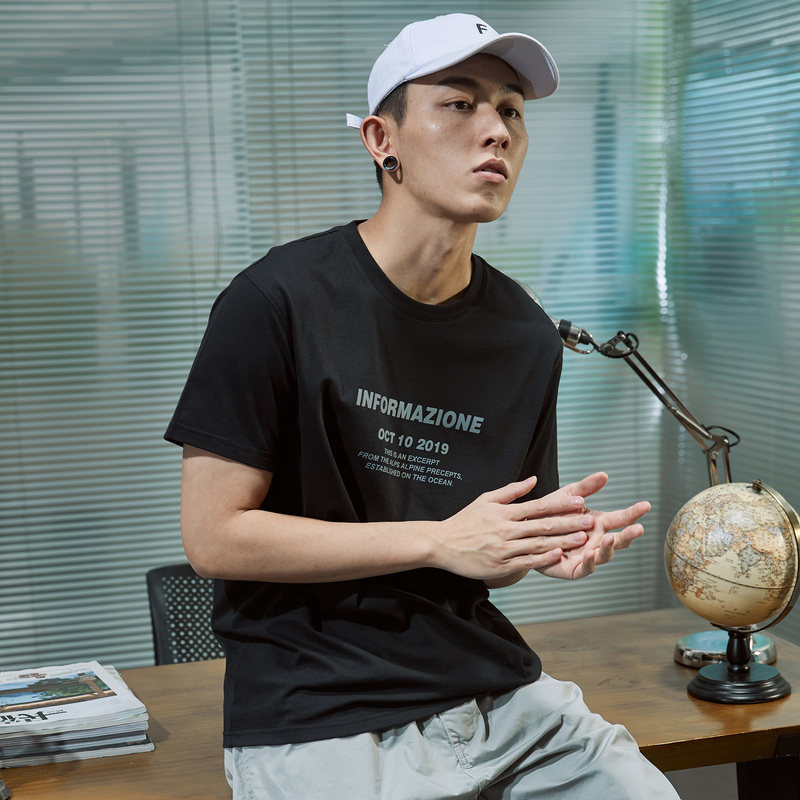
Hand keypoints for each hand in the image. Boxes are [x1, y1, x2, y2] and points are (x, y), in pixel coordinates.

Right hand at [434, 475, 601, 581]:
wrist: (441, 544)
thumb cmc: (464, 521)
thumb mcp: (485, 499)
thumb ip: (511, 491)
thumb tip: (534, 480)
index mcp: (503, 513)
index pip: (537, 507)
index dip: (560, 505)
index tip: (579, 502)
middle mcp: (505, 530)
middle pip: (542, 526)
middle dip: (569, 523)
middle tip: (590, 520)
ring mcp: (503, 549)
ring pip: (537, 545)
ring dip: (562, 541)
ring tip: (583, 538)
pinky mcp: (499, 566)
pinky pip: (525, 562)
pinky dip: (542, 559)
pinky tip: (558, 555)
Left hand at [534, 472, 649, 580]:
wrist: (526, 530)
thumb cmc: (549, 513)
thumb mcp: (567, 496)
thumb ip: (586, 487)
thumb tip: (604, 474)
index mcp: (598, 523)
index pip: (620, 518)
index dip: (633, 512)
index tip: (646, 504)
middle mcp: (597, 541)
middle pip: (619, 540)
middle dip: (629, 535)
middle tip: (638, 528)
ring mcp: (588, 556)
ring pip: (605, 555)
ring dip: (609, 548)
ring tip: (610, 538)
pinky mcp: (574, 570)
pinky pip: (585, 568)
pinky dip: (589, 562)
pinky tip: (589, 553)